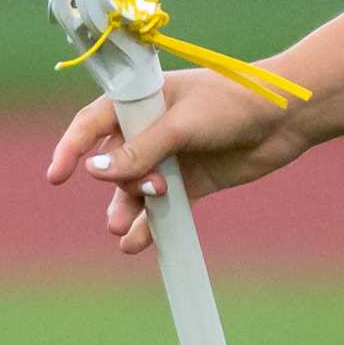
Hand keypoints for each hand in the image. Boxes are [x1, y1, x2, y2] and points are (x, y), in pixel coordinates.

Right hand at [46, 69, 309, 254]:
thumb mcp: (182, 124)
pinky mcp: (192, 182)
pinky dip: (149, 227)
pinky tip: (138, 244)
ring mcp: (171, 157)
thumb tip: (94, 171)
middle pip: (114, 163)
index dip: (72, 147)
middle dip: (118, 184)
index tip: (57, 176)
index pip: (94, 122)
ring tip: (125, 230)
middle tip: (145, 190)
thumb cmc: (233, 103)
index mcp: (145, 99)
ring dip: (126, 210)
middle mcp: (152, 128)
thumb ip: (139, 150)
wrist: (286, 118)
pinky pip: (161, 210)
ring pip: (133, 190)